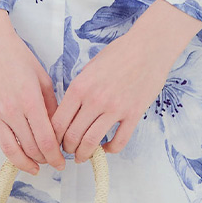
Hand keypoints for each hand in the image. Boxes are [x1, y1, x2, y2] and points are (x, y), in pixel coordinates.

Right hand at [0, 5, 65, 176]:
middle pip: (29, 147)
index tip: (61, 163)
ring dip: (22, 163)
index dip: (55, 156)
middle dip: (43, 159)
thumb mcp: (42, 76)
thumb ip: (51, 103)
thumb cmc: (16, 54)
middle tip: (51, 163)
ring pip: (8, 149)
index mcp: (30, 101)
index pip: (45, 140)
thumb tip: (58, 126)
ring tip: (33, 168)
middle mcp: (11, 111)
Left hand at [50, 0, 201, 160]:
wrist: (149, 47)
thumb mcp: (90, 68)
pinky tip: (106, 148)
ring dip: (84, 154)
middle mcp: (94, 100)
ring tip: (82, 156)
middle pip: (72, 136)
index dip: (52, 137)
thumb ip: (78, 90)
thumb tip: (69, 112)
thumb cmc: (119, 53)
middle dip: (67, 148)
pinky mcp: (134, 114)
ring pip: (92, 143)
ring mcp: (115, 108)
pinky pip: (119, 142)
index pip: (58, 122)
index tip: (54, 142)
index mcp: (79, 87)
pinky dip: (110, 150)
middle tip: (68, 150)